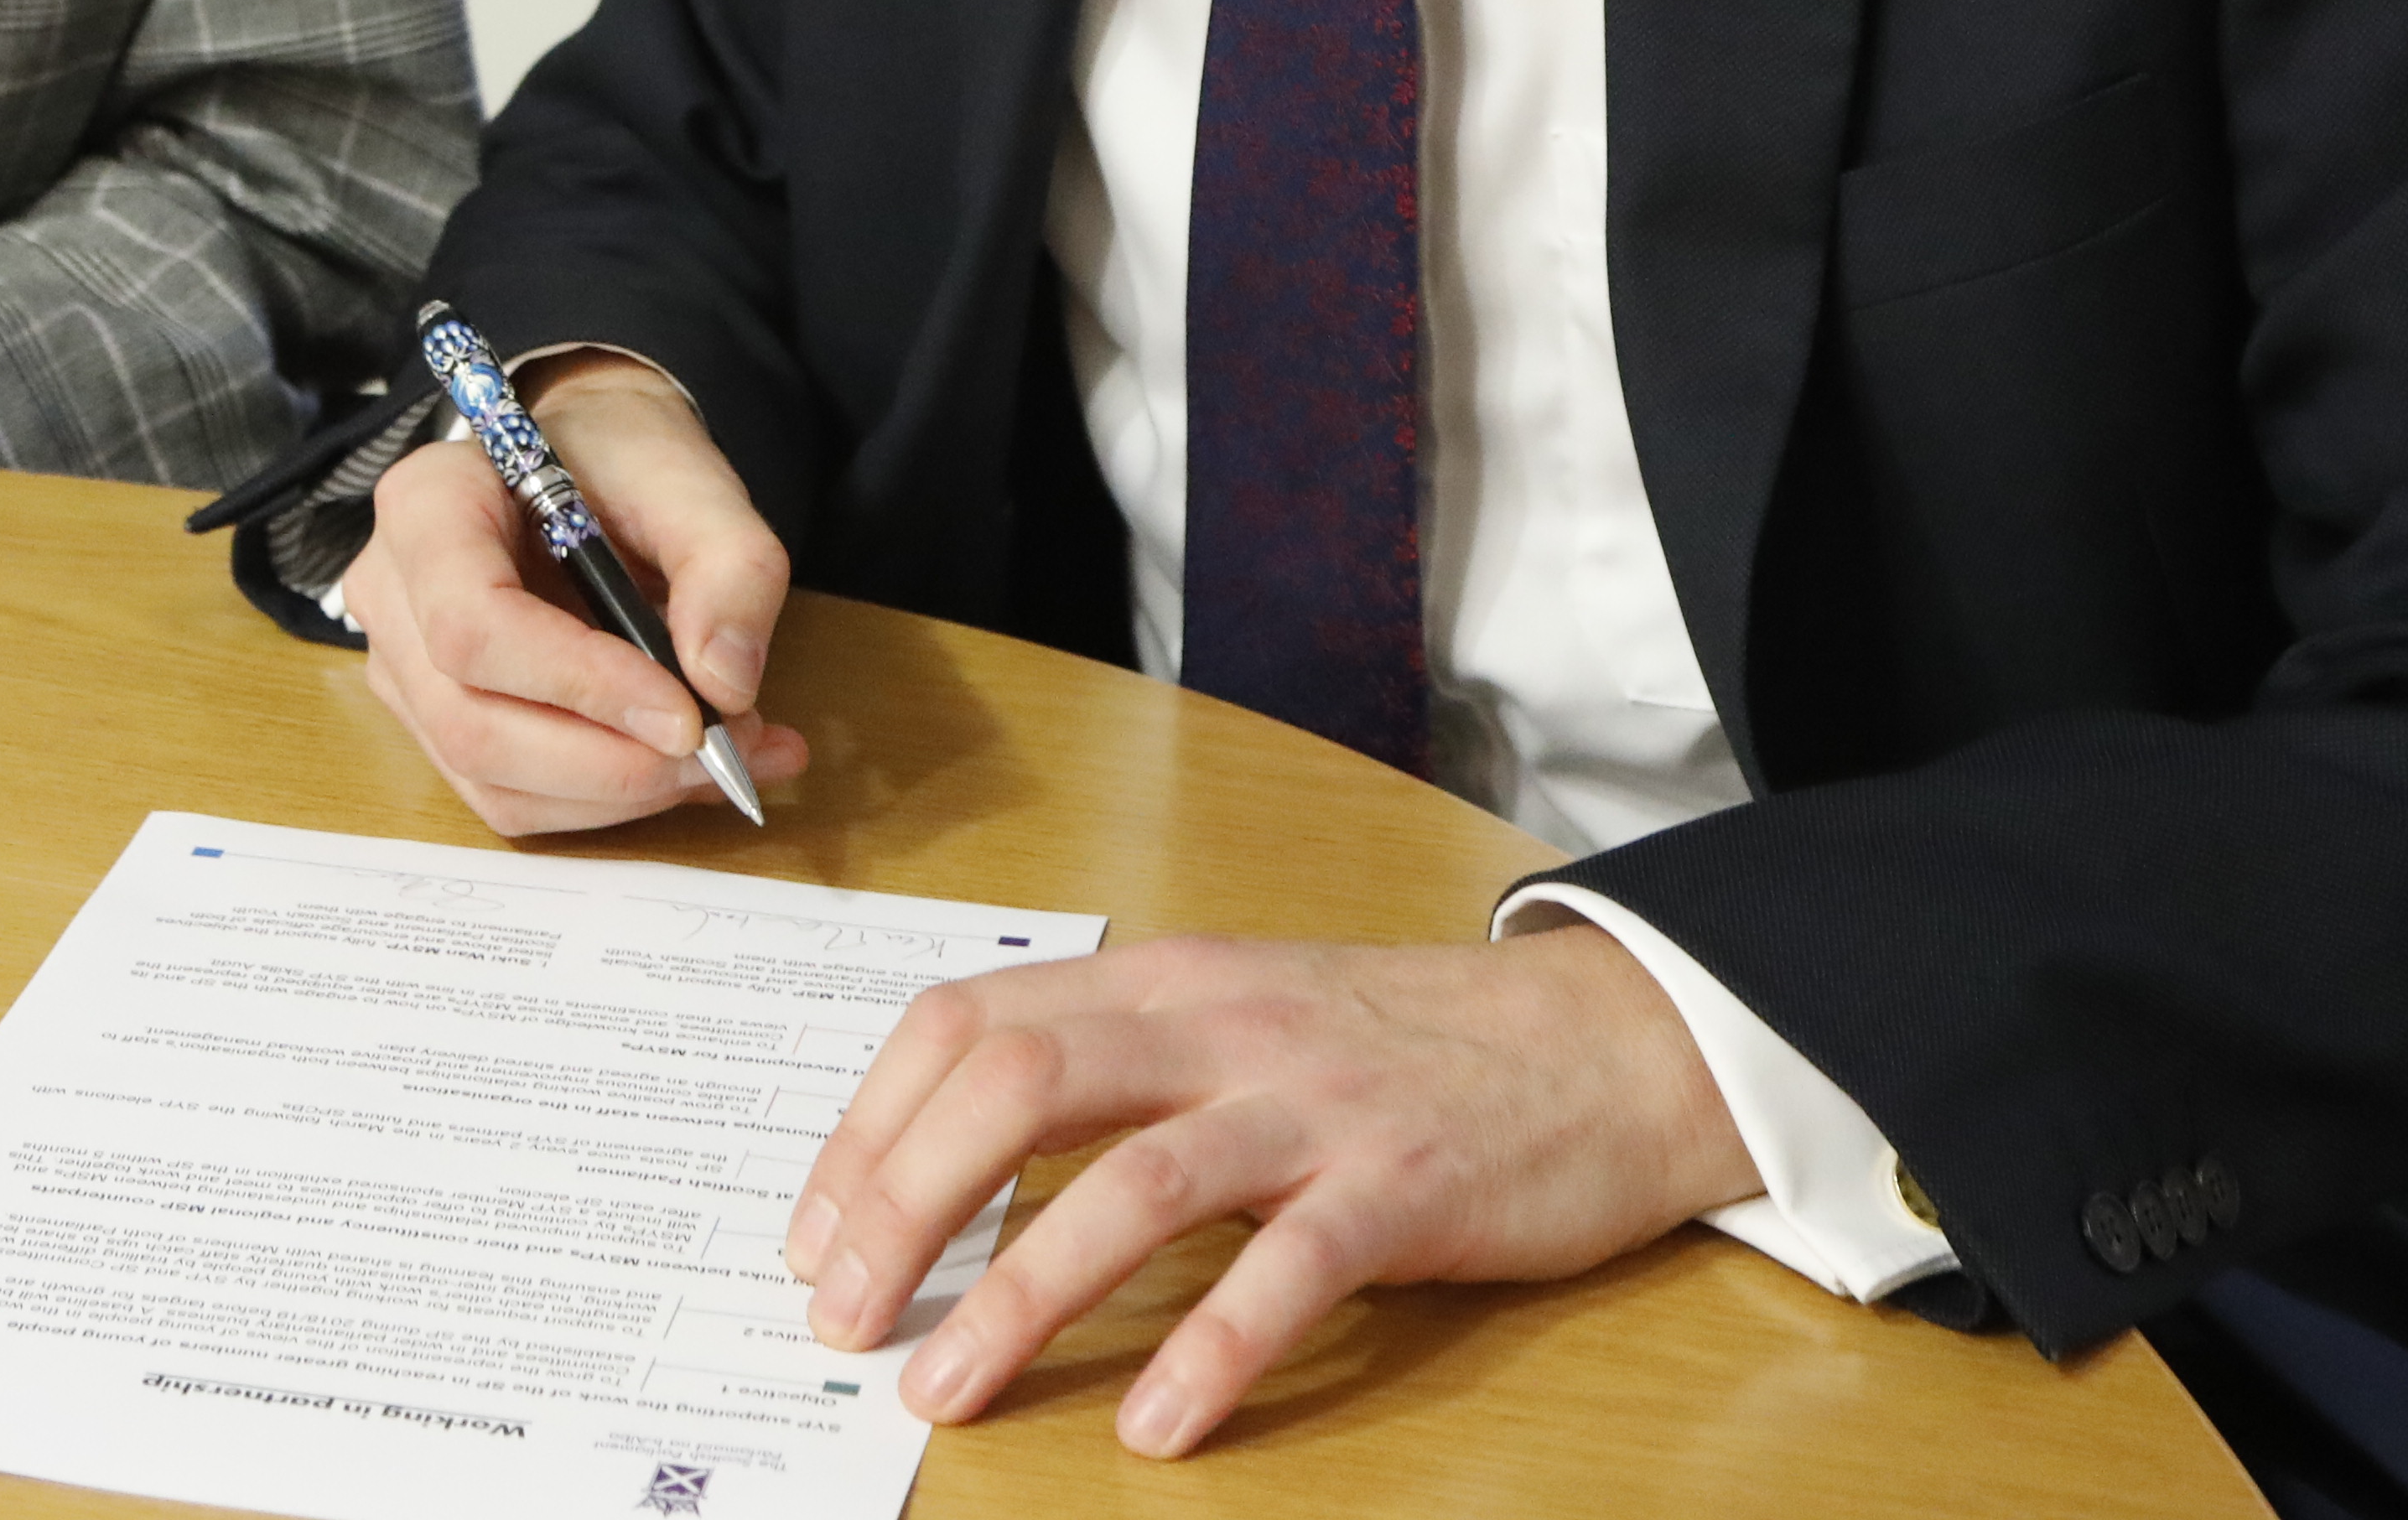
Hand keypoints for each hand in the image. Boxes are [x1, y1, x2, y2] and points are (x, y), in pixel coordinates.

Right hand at [332, 360, 809, 831]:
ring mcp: (404, 669)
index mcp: (428, 505)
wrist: (591, 461)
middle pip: (472, 723)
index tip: (687, 714)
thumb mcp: (693, 478)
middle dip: (609, 762)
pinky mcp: (438, 723)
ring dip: (618, 793)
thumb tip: (725, 684)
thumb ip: (730, 563)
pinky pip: (511, 798)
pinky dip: (606, 801)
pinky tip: (682, 766)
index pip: (472, 622)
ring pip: (492, 781)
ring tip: (729, 757)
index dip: (578, 684)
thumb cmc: (621, 458)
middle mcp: (392, 594)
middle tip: (723, 755)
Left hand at [788, 923, 1759, 1456]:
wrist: (1598, 1043)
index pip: (963, 1026)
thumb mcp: (1230, 1019)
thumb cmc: (1392, 1046)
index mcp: (1157, 981)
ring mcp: (1309, 1104)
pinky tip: (1158, 1426)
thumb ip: (1109, 1066)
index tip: (809, 1239)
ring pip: (1132, 1183)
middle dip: (902, 1205)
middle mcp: (1216, 1026)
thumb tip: (948, 1163)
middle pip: (1014, 1085)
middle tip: (843, 1321)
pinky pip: (1291, 1271)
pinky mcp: (1402, 1188)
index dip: (866, 1131)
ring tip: (948, 1389)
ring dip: (1019, 1293)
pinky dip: (1214, 1350)